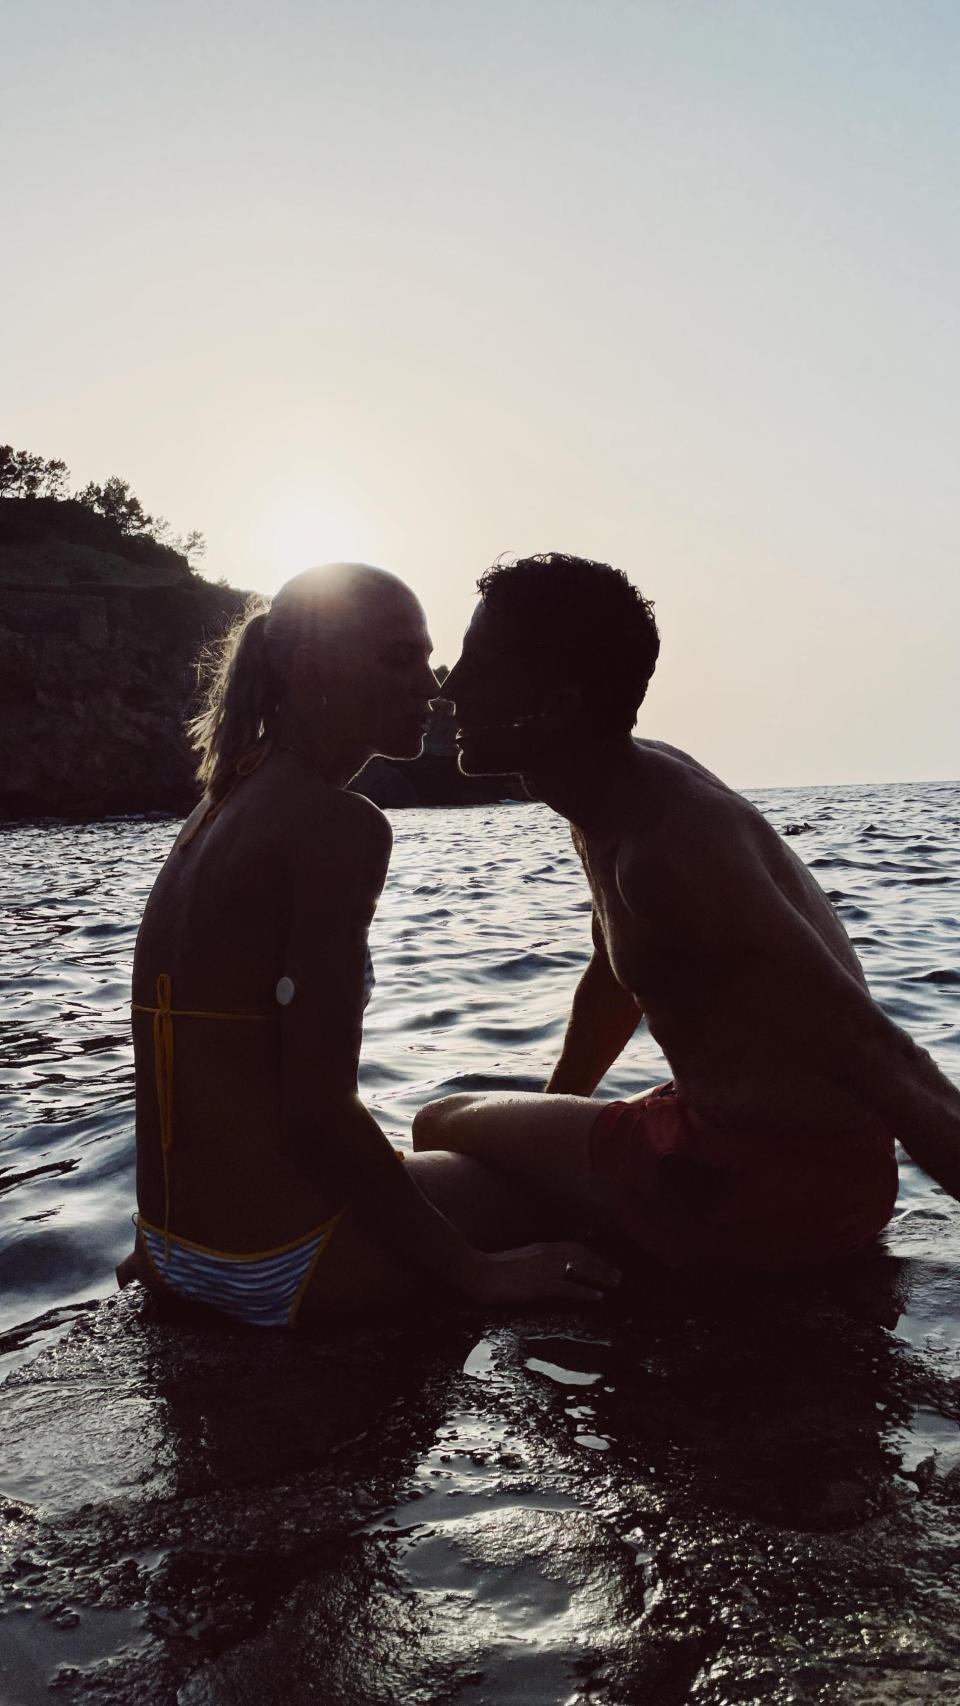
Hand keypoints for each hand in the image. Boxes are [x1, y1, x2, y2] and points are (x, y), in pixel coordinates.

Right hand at [455, 1242, 619, 1305]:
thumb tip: (551, 1267)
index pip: (574, 1247)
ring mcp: (544, 1268)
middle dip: (602, 1264)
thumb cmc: (494, 1269)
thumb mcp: (521, 1259)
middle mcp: (547, 1253)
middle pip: (582, 1255)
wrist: (477, 1271)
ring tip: (614, 1283)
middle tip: (618, 1274)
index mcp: (542, 1247)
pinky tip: (597, 1296)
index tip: (605, 1260)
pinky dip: (585, 1291)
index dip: (592, 1254)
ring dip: (600, 1275)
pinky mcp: (539, 1285)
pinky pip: (568, 1287)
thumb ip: (537, 1260)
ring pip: (580, 1268)